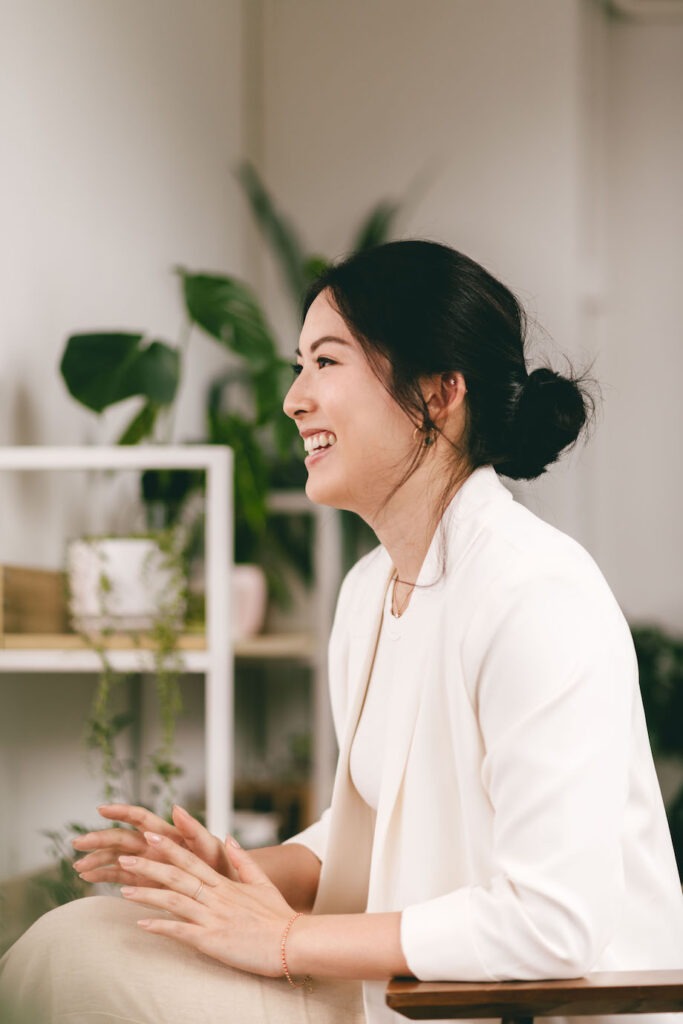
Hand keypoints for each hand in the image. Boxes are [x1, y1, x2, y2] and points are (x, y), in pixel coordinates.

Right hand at [72, 804, 236, 886]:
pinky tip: (88, 877)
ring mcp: (149, 863)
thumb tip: (176, 807)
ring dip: (97, 859)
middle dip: (99, 839)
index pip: (140, 818)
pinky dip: (104, 875)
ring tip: (78, 866)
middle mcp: (154, 846)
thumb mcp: (211, 847)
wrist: (227, 891)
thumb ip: (194, 828)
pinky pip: (121, 876)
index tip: (101, 808)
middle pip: (121, 838)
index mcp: (168, 834)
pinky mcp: (147, 881)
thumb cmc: (222, 866)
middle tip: (77, 843)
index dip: (121, 811)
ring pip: (117, 857)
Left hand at [119, 831, 293, 977]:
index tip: (149, 836)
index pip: (191, 860)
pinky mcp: (212, 940)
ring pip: (173, 900)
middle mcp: (216, 897)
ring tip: (123, 890)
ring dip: (147, 894)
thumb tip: (229, 838)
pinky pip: (180, 931)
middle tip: (125, 857)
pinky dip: (160, 926)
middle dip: (148, 865)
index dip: (169, 847)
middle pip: (177, 876)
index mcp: (226, 883)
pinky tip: (142, 924)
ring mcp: (213, 917)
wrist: (293, 942)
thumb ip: (243, 860)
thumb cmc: (279, 916)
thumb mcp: (262, 882)